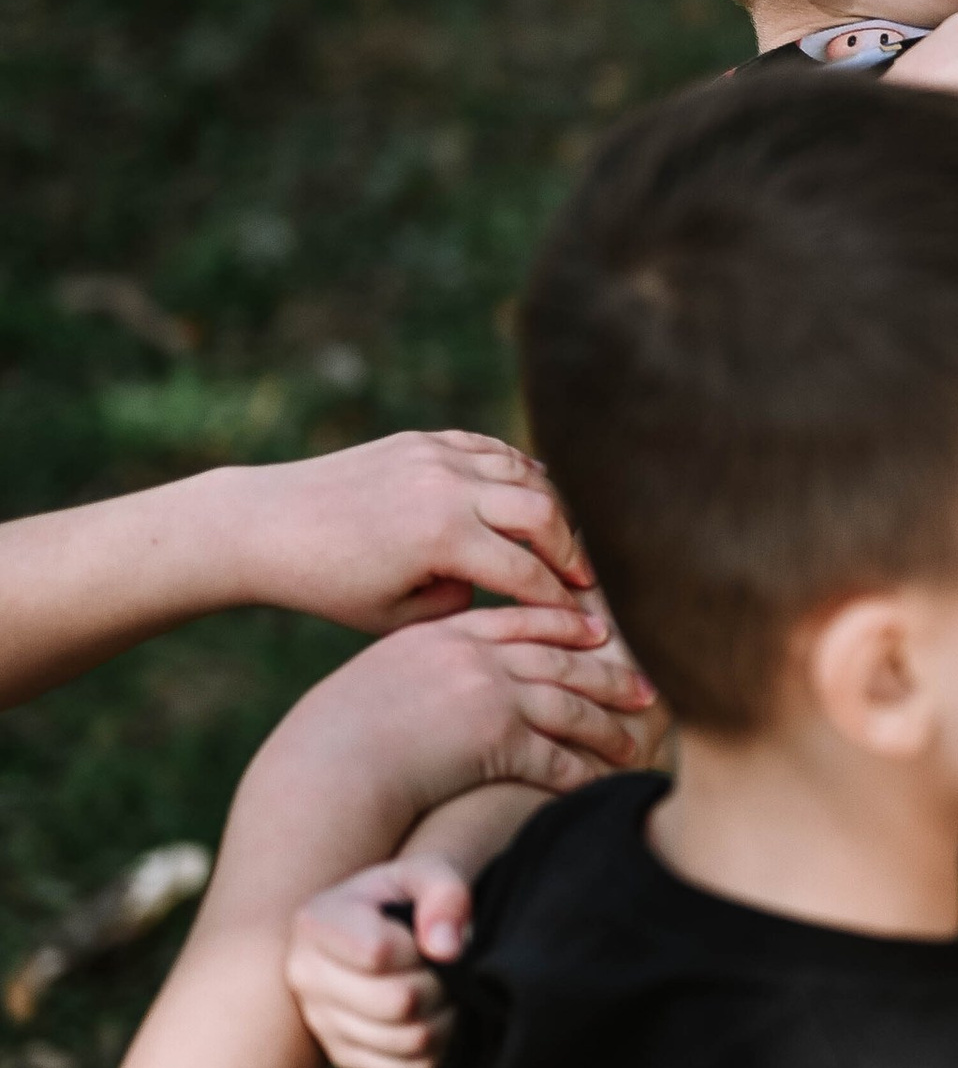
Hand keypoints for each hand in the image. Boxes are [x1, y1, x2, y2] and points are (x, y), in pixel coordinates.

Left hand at [226, 430, 593, 628]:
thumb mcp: (397, 618)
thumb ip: (460, 602)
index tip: (582, 626)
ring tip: (561, 543)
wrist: (265, 524)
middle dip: (571, 552)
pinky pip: (490, 449)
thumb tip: (496, 581)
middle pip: (543, 514)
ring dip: (551, 510)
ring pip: (523, 474)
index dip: (560, 603)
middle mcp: (446, 487)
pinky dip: (519, 469)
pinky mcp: (420, 441)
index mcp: (441, 538)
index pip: (527, 573)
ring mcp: (434, 456)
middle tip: (582, 582)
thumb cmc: (327, 584)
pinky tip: (532, 491)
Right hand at [281, 604, 661, 826]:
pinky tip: (603, 783)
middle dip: (607, 672)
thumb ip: (421, 666)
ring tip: (635, 741)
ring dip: (606, 727)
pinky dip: (583, 772)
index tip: (600, 631)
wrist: (324, 763)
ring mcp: (489, 694)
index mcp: (445, 634)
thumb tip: (442, 679)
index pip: (521, 621)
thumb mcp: (379, 676)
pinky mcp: (497, 739)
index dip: (567, 625)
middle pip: (560, 658)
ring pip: (569, 706)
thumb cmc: (336, 733)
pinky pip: (555, 757)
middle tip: (641, 686)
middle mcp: (474, 657)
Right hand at [288, 856, 471, 1067]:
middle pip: (398, 1002)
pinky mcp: (344, 1056)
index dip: (420, 946)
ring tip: (440, 988)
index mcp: (316, 923)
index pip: (379, 953)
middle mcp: (304, 976)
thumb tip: (447, 949)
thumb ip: (447, 894)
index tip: (423, 934)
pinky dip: (437, 1046)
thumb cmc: (411, 897)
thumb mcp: (432, 873)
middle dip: (439, 984)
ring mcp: (320, 1022)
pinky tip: (430, 1015)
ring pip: (410, 1039)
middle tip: (443, 968)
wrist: (391, 927)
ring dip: (444, 1015)